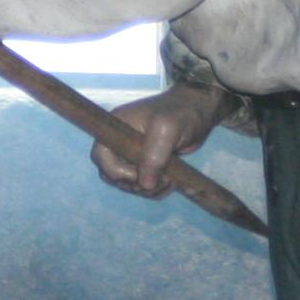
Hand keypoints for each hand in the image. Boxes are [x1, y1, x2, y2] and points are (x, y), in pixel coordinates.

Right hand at [90, 85, 231, 197]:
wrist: (199, 110)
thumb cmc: (180, 112)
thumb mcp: (167, 129)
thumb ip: (154, 156)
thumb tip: (145, 185)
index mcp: (116, 129)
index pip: (101, 157)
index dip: (118, 172)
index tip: (142, 174)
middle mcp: (120, 143)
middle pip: (112, 175)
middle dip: (135, 184)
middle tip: (161, 180)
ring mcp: (132, 155)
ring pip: (129, 183)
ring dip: (148, 189)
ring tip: (170, 181)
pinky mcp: (147, 164)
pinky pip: (143, 184)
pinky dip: (155, 189)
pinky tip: (171, 182)